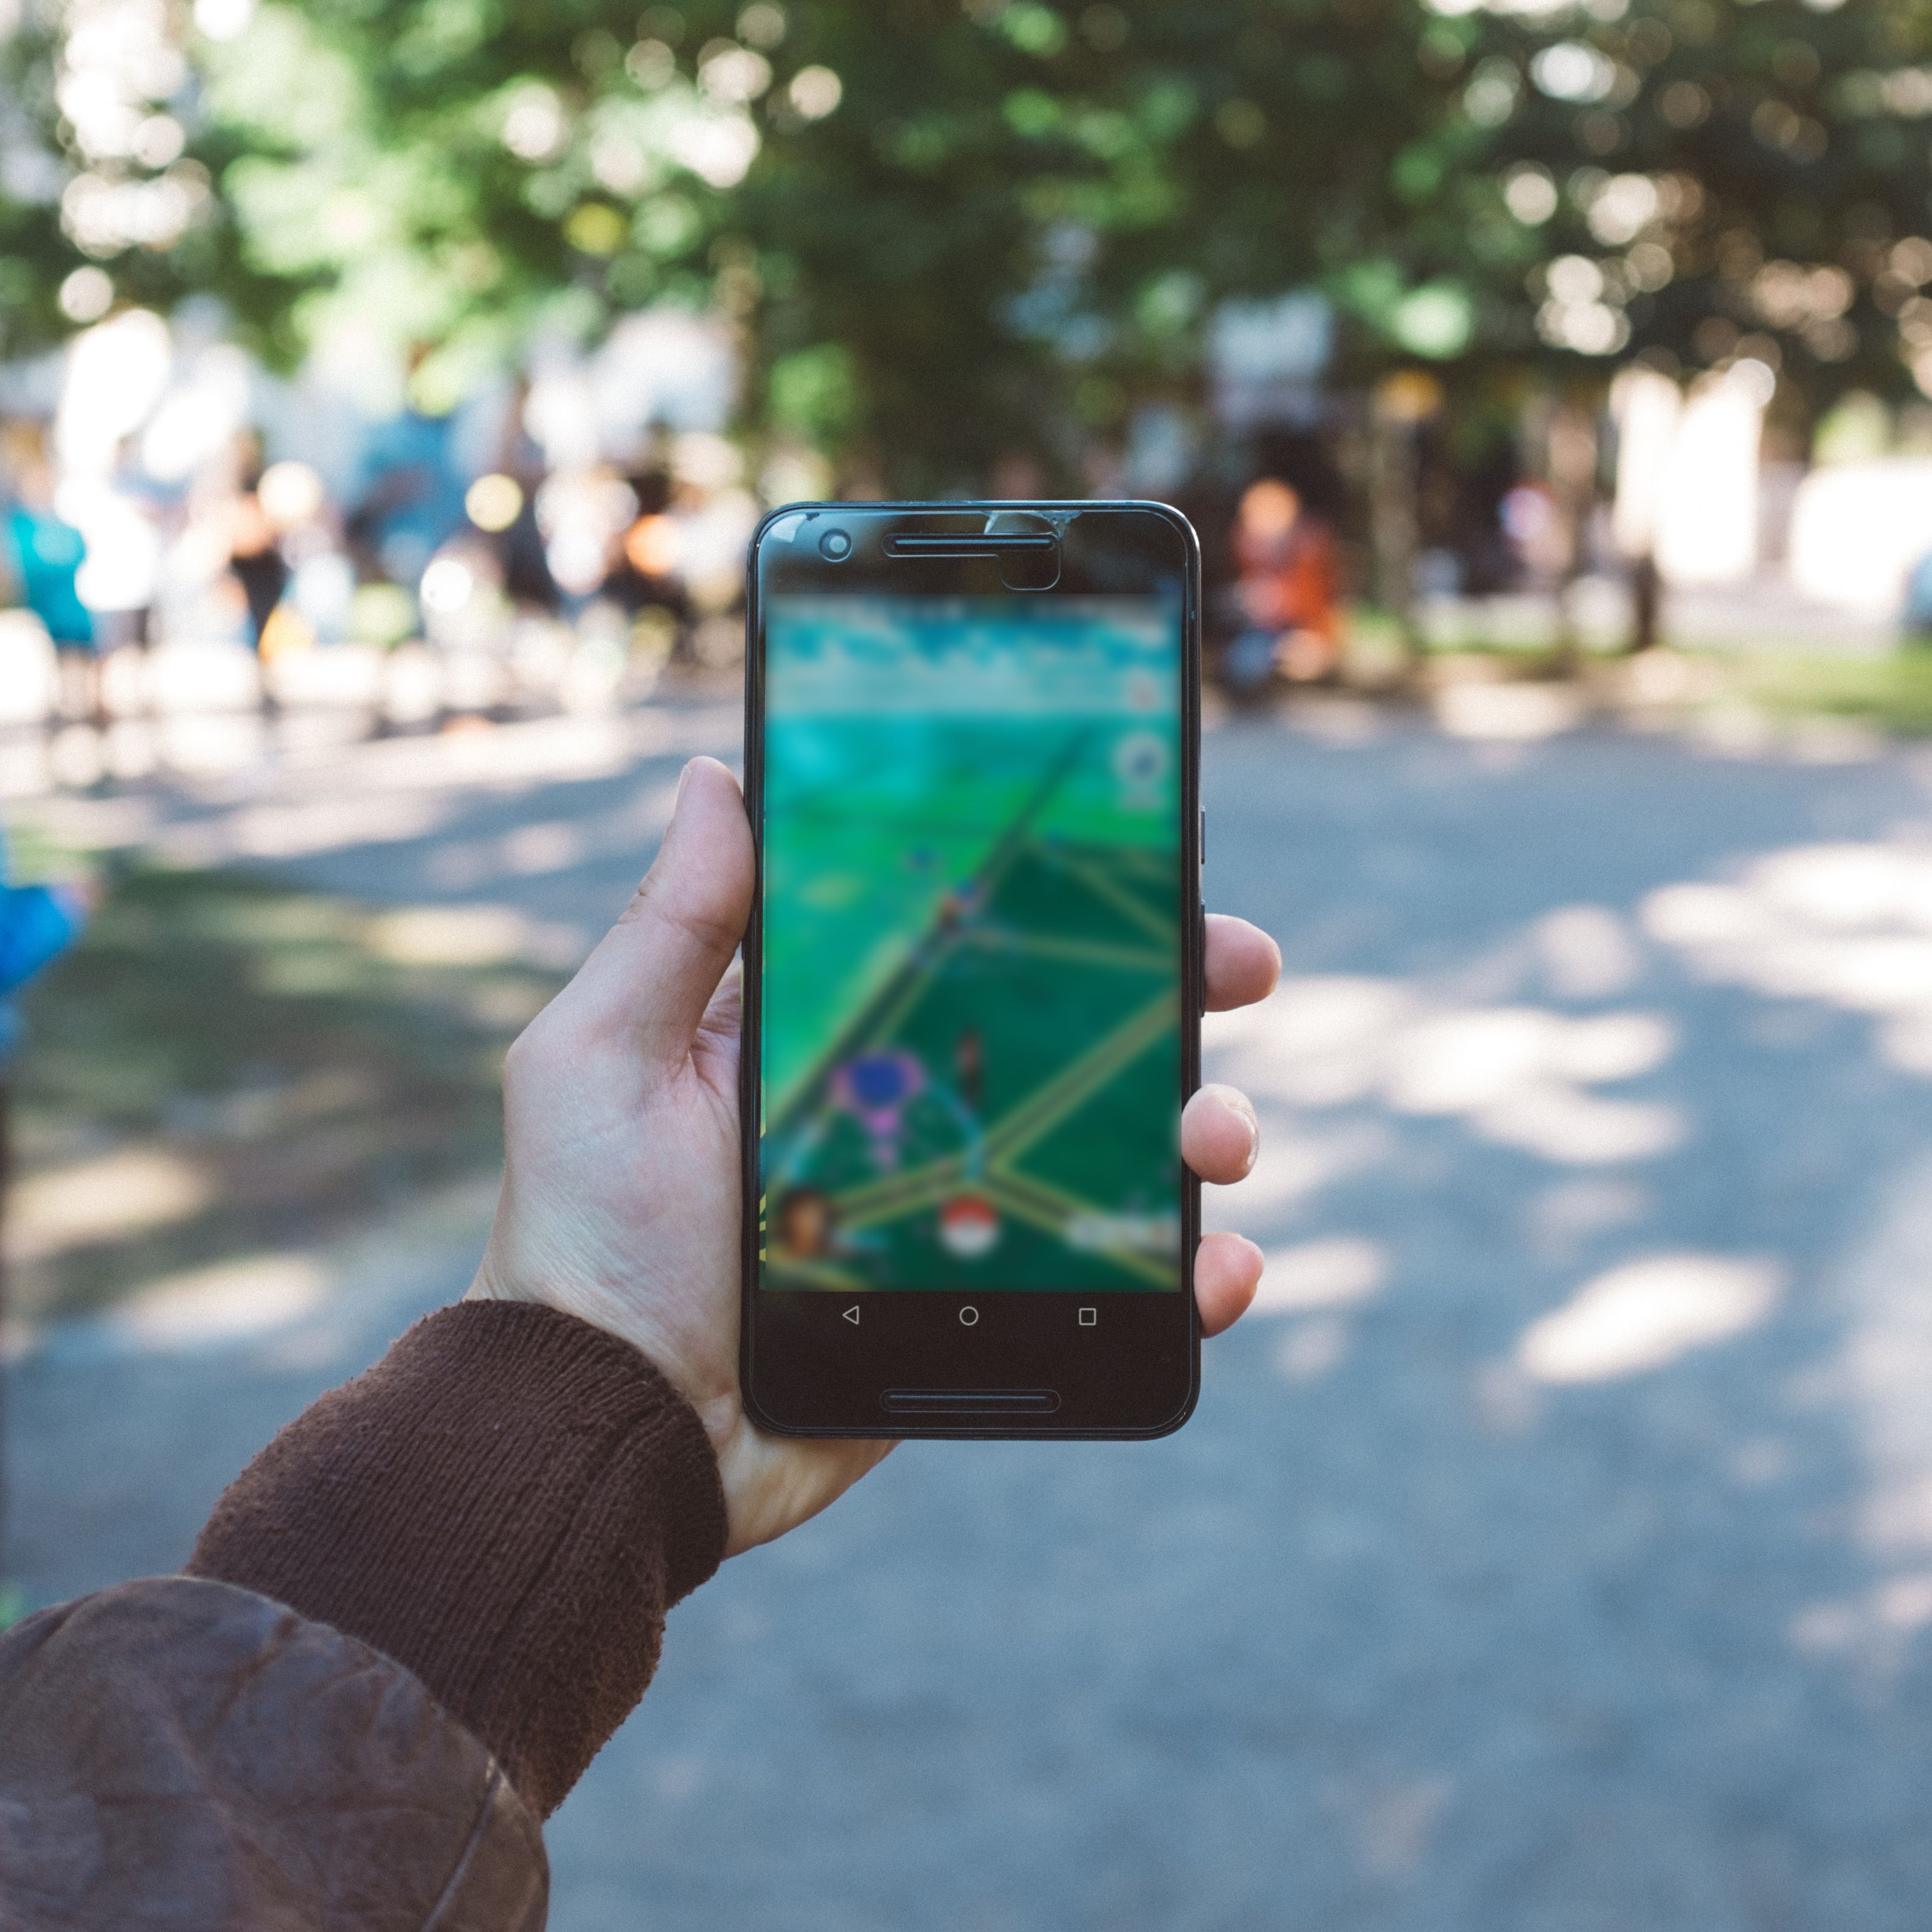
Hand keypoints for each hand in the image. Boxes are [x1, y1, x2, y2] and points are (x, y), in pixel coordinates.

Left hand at [470, 758, 1279, 1556]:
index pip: (973, 940)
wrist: (616, 1427)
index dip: (1064, 893)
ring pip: (1118, 1148)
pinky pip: (1114, 1281)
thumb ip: (671, 927)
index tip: (1148, 853)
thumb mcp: (604, 1059)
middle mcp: (913, 1105)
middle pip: (1074, 1031)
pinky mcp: (988, 1307)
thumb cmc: (587, 1237)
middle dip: (1175, 988)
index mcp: (835, 1032)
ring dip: (1199, 1125)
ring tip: (1218, 1138)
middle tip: (1240, 963)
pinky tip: (1218, 1266)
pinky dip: (1189, 1272)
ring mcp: (961, 1206)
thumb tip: (714, 776)